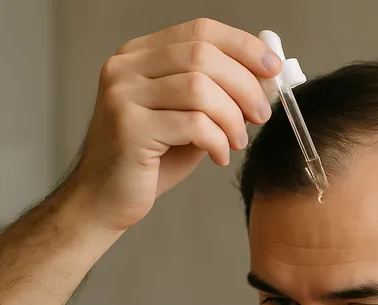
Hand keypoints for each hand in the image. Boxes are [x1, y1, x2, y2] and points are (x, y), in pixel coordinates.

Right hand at [67, 18, 281, 231]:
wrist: (105, 200)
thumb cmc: (151, 161)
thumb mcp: (190, 118)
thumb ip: (220, 94)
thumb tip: (265, 78)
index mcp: (140, 55)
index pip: (200, 30)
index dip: (243, 46)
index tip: (272, 68)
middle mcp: (126, 67)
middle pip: (203, 55)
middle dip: (245, 86)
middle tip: (261, 115)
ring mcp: (122, 95)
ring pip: (200, 88)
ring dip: (233, 118)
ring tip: (237, 141)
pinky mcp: (129, 128)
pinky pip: (192, 124)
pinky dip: (217, 141)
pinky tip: (218, 156)